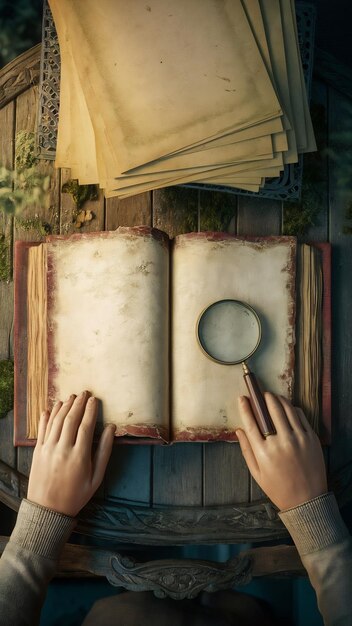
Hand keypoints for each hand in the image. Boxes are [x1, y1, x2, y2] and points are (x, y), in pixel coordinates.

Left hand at [27, 391, 115, 516]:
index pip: (86, 426)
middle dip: (78, 404)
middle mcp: (62, 450)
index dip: (90, 410)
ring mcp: (48, 450)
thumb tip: (111, 429)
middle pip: (70, 420)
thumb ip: (104, 452)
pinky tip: (52, 408)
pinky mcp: (37, 451)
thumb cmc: (76, 495)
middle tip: (84, 393)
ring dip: (64, 406)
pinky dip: (47, 417)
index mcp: (79, 457)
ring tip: (71, 397)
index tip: (95, 400)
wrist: (48, 510)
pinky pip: (42, 429)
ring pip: (56, 421)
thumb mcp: (96, 477)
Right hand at [236, 393, 327, 510]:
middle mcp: (280, 443)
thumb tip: (238, 430)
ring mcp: (297, 439)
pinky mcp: (311, 439)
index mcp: (263, 452)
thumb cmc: (279, 489)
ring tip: (274, 397)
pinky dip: (293, 409)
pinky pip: (301, 416)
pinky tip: (289, 408)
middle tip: (262, 394)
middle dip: (264, 398)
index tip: (242, 398)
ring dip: (279, 400)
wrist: (307, 500)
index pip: (251, 423)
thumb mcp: (257, 473)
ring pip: (286, 409)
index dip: (245, 408)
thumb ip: (246, 450)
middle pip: (270, 411)